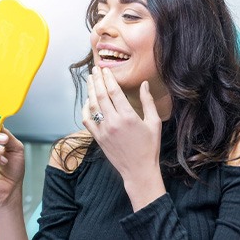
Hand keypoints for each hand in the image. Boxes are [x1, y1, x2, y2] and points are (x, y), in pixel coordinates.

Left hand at [82, 67, 165, 209]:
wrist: (139, 170)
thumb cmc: (149, 146)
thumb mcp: (154, 123)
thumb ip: (148, 102)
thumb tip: (144, 84)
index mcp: (128, 116)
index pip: (114, 91)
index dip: (108, 78)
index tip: (105, 69)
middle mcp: (113, 121)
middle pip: (101, 95)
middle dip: (97, 80)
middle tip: (95, 69)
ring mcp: (103, 130)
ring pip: (92, 105)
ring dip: (90, 91)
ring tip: (90, 80)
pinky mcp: (98, 138)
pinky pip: (87, 120)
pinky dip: (85, 109)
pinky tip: (87, 101)